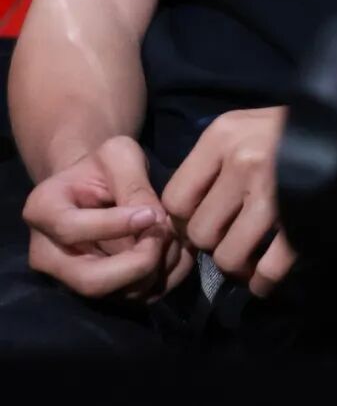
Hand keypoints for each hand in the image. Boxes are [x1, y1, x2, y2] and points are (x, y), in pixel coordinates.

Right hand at [23, 136, 192, 301]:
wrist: (96, 188)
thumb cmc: (104, 166)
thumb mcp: (118, 155)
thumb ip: (133, 184)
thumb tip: (154, 220)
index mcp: (42, 210)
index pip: (71, 229)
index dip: (114, 225)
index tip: (152, 214)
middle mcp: (48, 256)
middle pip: (91, 280)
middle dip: (137, 262)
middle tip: (165, 235)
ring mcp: (73, 280)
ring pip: (118, 295)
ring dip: (157, 269)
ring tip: (175, 236)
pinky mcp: (102, 293)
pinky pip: (138, 299)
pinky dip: (165, 278)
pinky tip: (177, 251)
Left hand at [162, 107, 295, 298]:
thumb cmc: (287, 127)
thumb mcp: (243, 127)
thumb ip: (213, 162)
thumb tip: (183, 213)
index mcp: (223, 136)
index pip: (175, 198)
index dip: (185, 220)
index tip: (204, 221)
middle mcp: (242, 162)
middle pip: (200, 232)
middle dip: (214, 244)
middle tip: (231, 238)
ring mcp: (271, 193)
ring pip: (228, 257)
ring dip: (238, 265)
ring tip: (251, 256)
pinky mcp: (298, 219)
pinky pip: (268, 270)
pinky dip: (264, 282)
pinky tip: (266, 278)